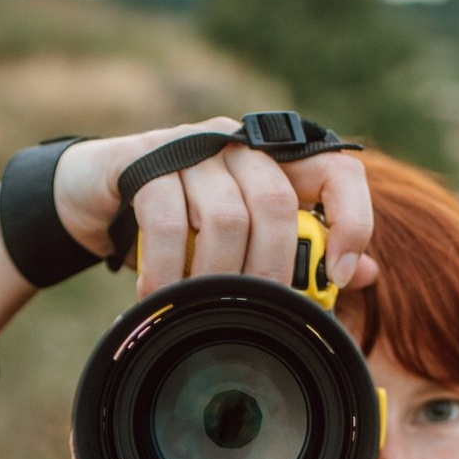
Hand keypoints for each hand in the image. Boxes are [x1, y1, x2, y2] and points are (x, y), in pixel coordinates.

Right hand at [52, 117, 378, 299]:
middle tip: (252, 314)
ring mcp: (193, 146)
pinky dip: (167, 269)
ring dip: (213, 277)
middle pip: (276, 204)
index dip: (353, 221)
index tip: (341, 275)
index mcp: (276, 161)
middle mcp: (241, 144)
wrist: (95, 194)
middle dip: (269, 271)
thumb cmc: (178, 223)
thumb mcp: (238, 240)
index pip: (339, 171)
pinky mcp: (146, 160)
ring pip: (224, 216)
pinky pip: (167, 221)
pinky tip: (160, 296)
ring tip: (197, 309)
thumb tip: (362, 274)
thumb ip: (297, 252)